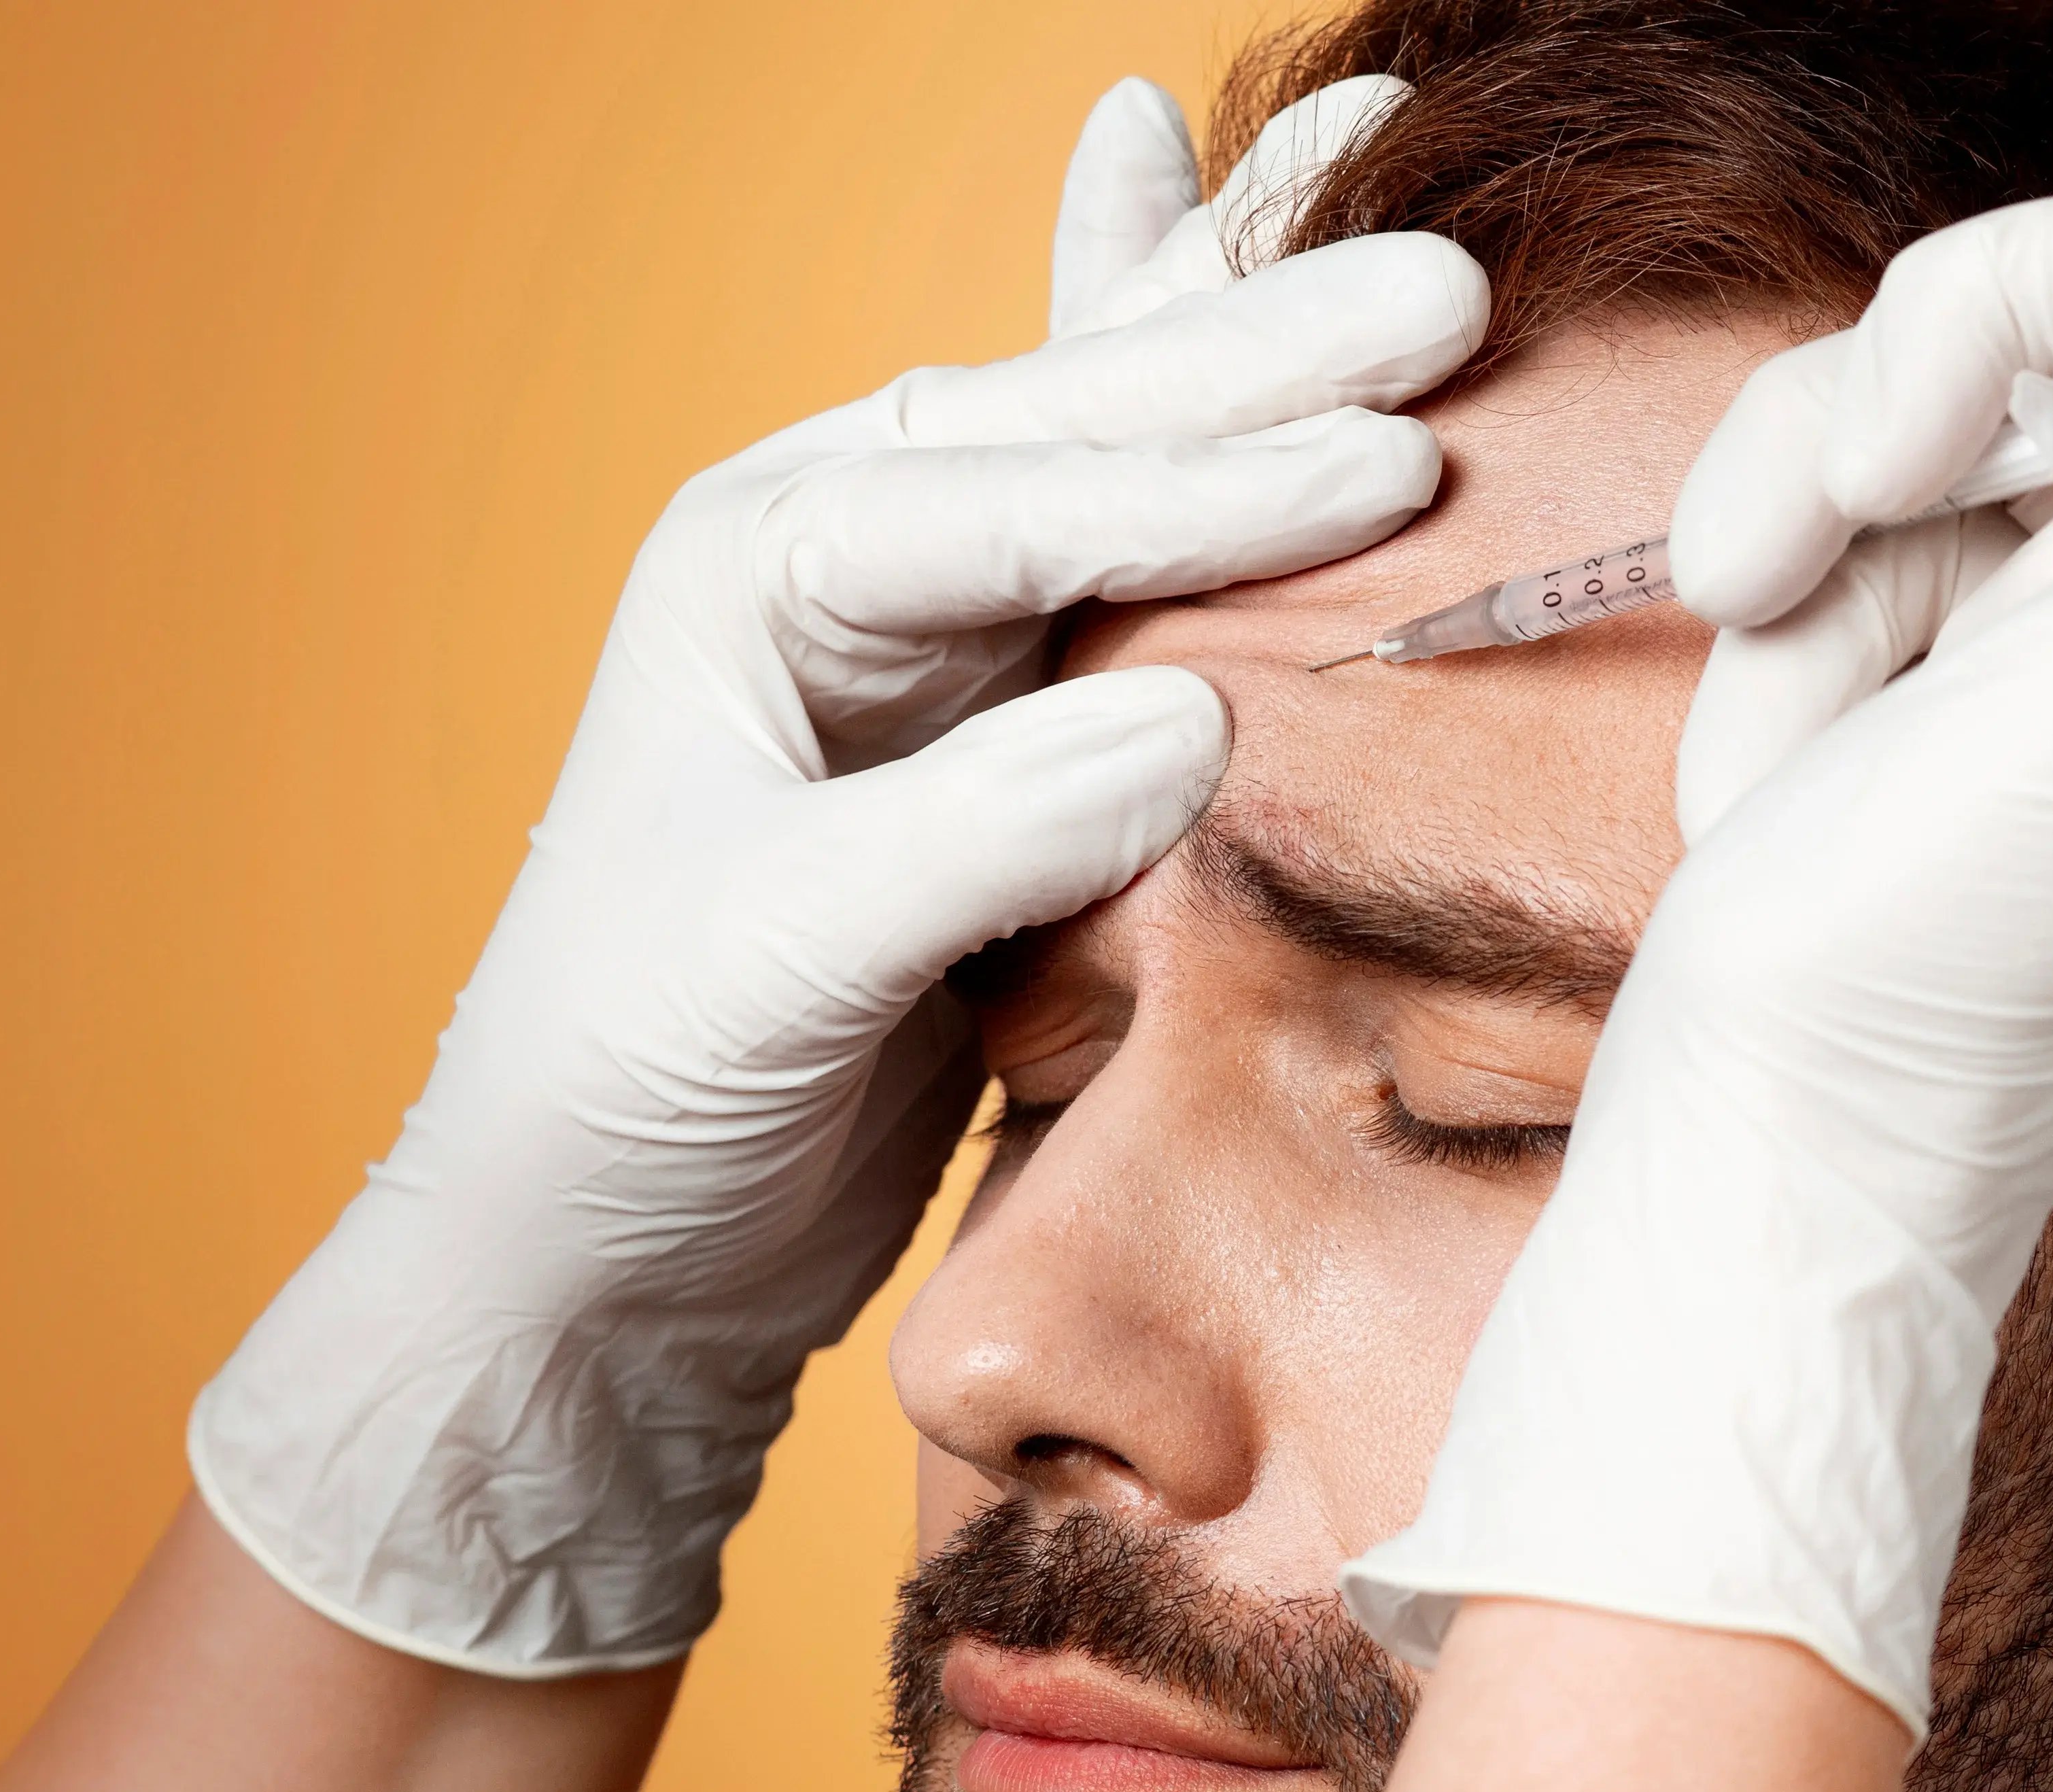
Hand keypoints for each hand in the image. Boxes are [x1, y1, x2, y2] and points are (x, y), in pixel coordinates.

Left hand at [191, 107, 1485, 1674]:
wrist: (602, 1247)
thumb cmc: (625, 1089)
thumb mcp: (778, 956)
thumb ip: (976, 833)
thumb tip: (1196, 724)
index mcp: (766, 566)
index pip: (1018, 502)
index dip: (1204, 483)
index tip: (1387, 460)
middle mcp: (853, 570)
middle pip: (1084, 433)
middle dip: (1260, 355)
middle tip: (1449, 291)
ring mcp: (942, 654)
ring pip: (1133, 477)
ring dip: (1267, 376)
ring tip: (1436, 283)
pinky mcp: (1015, 753)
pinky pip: (1149, 585)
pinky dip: (1222, 476)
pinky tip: (1271, 326)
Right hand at [1339, 181, 2052, 1731]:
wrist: (1781, 1146)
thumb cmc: (1955, 951)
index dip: (1978, 326)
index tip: (1897, 464)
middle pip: (1984, 352)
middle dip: (1840, 462)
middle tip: (1765, 583)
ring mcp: (2046, 655)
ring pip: (1872, 453)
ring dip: (1787, 580)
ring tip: (1781, 722)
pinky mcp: (1927, 709)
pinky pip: (1825, 577)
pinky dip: (1774, 667)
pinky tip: (1784, 779)